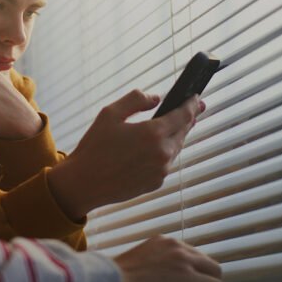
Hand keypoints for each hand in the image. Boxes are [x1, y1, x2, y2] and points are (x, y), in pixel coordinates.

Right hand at [48, 90, 204, 218]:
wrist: (84, 183)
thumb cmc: (94, 147)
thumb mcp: (109, 114)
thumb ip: (135, 100)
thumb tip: (155, 98)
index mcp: (152, 133)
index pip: (184, 115)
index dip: (191, 105)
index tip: (196, 98)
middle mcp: (162, 153)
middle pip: (184, 132)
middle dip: (188, 119)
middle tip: (193, 109)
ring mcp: (161, 170)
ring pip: (175, 148)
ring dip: (175, 136)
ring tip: (173, 127)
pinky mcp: (156, 183)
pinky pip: (165, 163)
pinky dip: (163, 153)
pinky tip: (153, 149)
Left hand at [114, 235, 222, 281]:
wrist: (114, 280)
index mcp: (187, 276)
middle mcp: (182, 256)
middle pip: (214, 267)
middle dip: (211, 279)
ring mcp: (172, 244)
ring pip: (200, 254)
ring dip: (198, 266)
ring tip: (189, 277)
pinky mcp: (161, 238)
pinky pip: (182, 246)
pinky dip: (182, 255)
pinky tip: (172, 265)